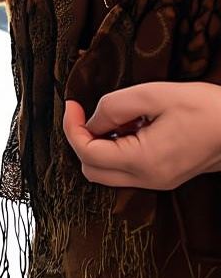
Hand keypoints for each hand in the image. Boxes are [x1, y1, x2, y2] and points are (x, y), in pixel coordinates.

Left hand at [62, 82, 220, 190]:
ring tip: (120, 118)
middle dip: (82, 140)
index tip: (72, 104)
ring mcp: (158, 181)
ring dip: (100, 146)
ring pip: (107, 173)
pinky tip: (133, 127)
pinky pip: (126, 170)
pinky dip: (117, 150)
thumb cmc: (206, 107)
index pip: (87, 153)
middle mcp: (149, 179)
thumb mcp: (154, 95)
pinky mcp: (165, 177)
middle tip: (88, 113)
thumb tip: (91, 121)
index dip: (72, 127)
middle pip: (91, 170)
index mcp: (144, 161)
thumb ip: (114, 106)